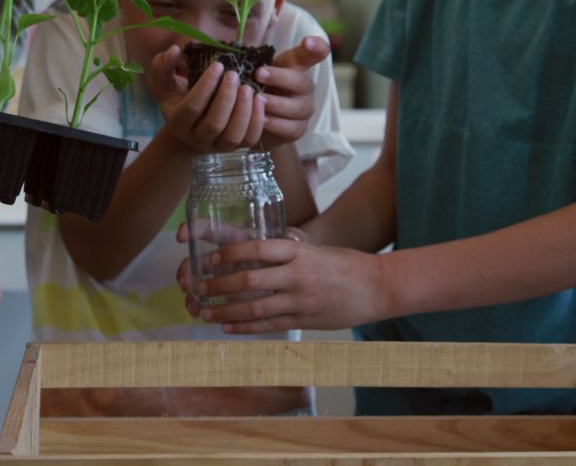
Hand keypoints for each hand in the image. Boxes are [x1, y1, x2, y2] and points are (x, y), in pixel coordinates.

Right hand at [149, 46, 265, 153]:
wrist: (188, 132)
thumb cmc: (178, 101)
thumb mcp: (164, 84)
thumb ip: (163, 65)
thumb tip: (175, 49)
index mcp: (178, 123)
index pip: (192, 108)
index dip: (206, 86)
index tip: (218, 65)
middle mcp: (197, 139)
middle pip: (214, 124)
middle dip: (226, 98)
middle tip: (234, 75)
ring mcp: (217, 146)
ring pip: (233, 135)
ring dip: (243, 110)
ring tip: (248, 87)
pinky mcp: (235, 148)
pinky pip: (249, 139)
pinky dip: (257, 121)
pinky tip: (259, 100)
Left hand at [175, 238, 387, 333]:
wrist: (377, 287)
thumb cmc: (345, 265)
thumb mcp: (315, 250)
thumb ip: (287, 253)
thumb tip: (254, 252)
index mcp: (300, 252)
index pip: (259, 248)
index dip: (231, 254)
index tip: (211, 258)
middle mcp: (298, 275)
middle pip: (250, 280)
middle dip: (219, 285)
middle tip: (198, 287)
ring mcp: (301, 300)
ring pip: (255, 308)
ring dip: (226, 311)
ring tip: (205, 313)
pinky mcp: (305, 320)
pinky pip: (269, 325)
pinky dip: (245, 327)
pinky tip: (228, 327)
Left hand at [254, 36, 327, 146]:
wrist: (258, 118)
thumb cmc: (260, 86)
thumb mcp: (258, 68)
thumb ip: (256, 59)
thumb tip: (238, 49)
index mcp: (298, 66)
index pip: (317, 53)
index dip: (316, 47)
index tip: (307, 42)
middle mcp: (306, 87)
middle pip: (301, 81)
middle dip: (279, 77)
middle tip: (259, 74)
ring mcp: (305, 109)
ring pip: (296, 107)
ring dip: (276, 103)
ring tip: (258, 100)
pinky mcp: (299, 129)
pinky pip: (290, 127)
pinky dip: (275, 123)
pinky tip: (261, 119)